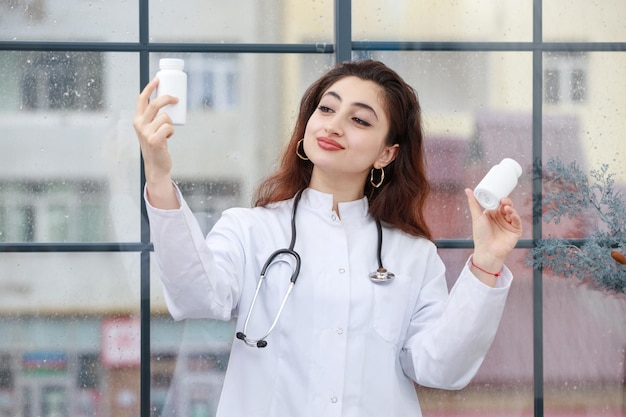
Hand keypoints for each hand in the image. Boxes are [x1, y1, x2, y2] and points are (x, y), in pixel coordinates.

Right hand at [133, 78, 179, 208]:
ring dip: (171, 123)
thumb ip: (153, 118)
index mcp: (137, 120)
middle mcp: (139, 125)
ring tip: (168, 132)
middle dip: (167, 98)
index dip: (150, 87)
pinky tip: (168, 138)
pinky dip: (172, 131)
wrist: (155, 165)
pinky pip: (169, 127)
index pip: (142, 99)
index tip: (158, 79)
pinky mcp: (155, 140)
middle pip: (155, 104)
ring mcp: (146, 132)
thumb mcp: (150, 130)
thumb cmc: (156, 145)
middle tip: (176, 99)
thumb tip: (167, 101)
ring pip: (165, 117)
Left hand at [464, 188, 522, 284]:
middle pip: (506, 206)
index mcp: (493, 214)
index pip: (498, 202)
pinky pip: (517, 221)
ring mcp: (509, 224)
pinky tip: (511, 214)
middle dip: (506, 201)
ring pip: (512, 212)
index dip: (499, 197)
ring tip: (506, 207)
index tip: (498, 192)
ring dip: (510, 208)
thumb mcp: (477, 217)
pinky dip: (515, 217)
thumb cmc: (480, 236)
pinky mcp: (515, 231)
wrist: (487, 252)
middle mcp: (501, 218)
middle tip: (503, 200)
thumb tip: (468, 190)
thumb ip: (473, 203)